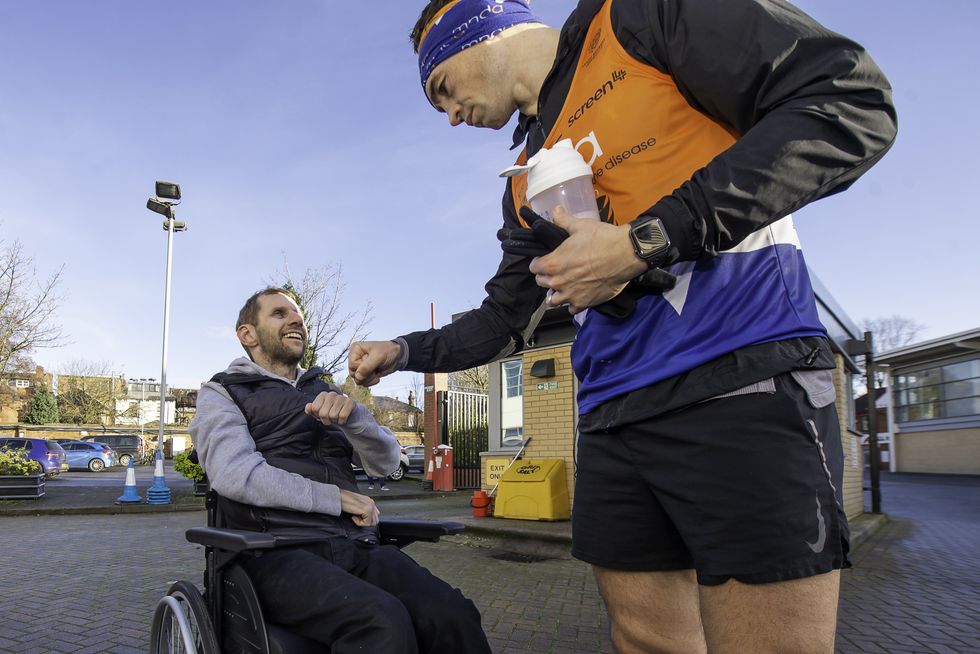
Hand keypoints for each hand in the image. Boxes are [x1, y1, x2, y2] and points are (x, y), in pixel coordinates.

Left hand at [304, 392, 355, 424]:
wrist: (347, 414)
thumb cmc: (330, 412)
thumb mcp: (319, 412)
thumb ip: (310, 410)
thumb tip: (309, 406)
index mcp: (322, 395)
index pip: (315, 408)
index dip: (318, 416)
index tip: (322, 415)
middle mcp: (331, 394)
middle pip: (323, 413)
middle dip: (326, 420)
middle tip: (330, 419)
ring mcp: (341, 397)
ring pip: (333, 415)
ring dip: (334, 421)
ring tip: (336, 418)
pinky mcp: (349, 402)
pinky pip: (342, 416)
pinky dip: (342, 421)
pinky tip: (342, 419)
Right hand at [340, 490, 379, 526]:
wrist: (339, 497)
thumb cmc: (345, 500)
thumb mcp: (357, 505)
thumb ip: (364, 510)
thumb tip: (366, 518)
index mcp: (370, 501)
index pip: (375, 515)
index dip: (367, 519)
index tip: (358, 517)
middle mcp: (371, 503)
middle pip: (375, 520)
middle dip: (366, 522)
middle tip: (357, 518)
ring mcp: (370, 506)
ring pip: (372, 523)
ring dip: (363, 523)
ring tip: (355, 517)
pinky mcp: (367, 510)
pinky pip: (367, 523)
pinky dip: (359, 523)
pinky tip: (353, 517)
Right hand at [348, 340, 400, 386]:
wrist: (396, 356)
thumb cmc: (388, 351)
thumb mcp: (378, 356)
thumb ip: (367, 367)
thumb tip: (357, 377)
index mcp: (355, 350)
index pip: (352, 365)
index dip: (362, 367)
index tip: (373, 362)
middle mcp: (355, 358)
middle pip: (353, 374)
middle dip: (366, 374)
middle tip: (375, 368)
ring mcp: (359, 366)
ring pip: (357, 380)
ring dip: (369, 379)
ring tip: (376, 372)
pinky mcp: (364, 373)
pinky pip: (362, 383)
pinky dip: (370, 381)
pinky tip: (377, 375)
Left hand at [528, 206, 646, 313]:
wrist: (626, 254)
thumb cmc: (602, 239)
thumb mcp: (580, 226)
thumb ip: (563, 220)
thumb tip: (555, 210)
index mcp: (553, 263)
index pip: (534, 267)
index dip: (538, 262)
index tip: (545, 260)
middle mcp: (558, 282)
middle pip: (542, 283)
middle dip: (547, 276)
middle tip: (556, 271)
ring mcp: (571, 295)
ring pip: (553, 300)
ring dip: (556, 293)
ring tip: (564, 287)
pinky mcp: (584, 303)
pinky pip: (571, 309)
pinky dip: (573, 304)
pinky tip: (578, 296)